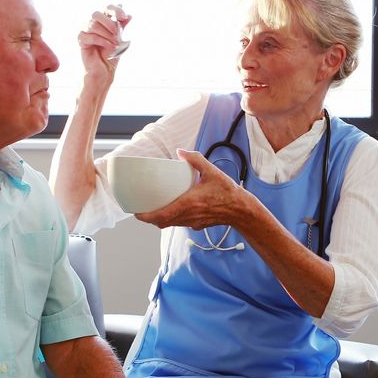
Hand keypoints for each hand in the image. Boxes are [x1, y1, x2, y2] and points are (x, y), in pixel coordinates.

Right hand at [77, 4, 130, 83]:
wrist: (105, 70)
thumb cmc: (111, 54)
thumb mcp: (120, 38)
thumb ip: (122, 27)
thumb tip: (130, 15)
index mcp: (103, 21)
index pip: (107, 8)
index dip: (115, 10)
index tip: (124, 17)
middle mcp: (93, 24)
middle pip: (96, 14)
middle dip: (108, 22)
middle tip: (117, 33)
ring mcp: (85, 31)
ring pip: (93, 25)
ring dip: (107, 34)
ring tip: (115, 44)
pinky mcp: (81, 40)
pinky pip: (90, 36)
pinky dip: (102, 41)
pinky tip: (109, 47)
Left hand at [135, 149, 250, 230]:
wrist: (241, 210)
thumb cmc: (228, 191)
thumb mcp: (212, 171)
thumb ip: (195, 159)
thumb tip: (180, 152)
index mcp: (189, 203)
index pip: (161, 215)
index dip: (145, 216)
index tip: (136, 212)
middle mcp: (188, 215)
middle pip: (161, 222)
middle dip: (148, 218)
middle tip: (139, 209)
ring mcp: (192, 222)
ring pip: (169, 224)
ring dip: (159, 219)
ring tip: (151, 209)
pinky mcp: (197, 225)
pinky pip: (179, 223)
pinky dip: (171, 219)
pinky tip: (171, 209)